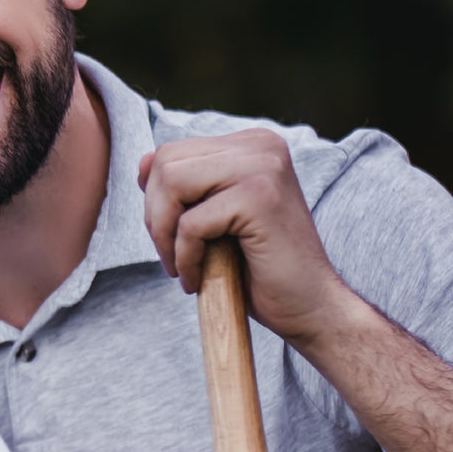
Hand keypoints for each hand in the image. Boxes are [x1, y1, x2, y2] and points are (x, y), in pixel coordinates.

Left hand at [138, 128, 352, 347]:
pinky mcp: (259, 198)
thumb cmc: (259, 269)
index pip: (171, 153)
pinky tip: (198, 280)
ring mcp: (263, 166)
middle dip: (155, 217)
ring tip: (182, 268)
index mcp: (251, 144)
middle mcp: (260, 145)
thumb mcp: (213, 219)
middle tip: (173, 256)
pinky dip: (184, 258)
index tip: (172, 237)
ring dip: (164, 236)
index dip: (156, 200)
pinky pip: (190, 224)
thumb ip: (183, 188)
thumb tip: (143, 161)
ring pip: (172, 185)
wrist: (309, 306)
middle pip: (166, 163)